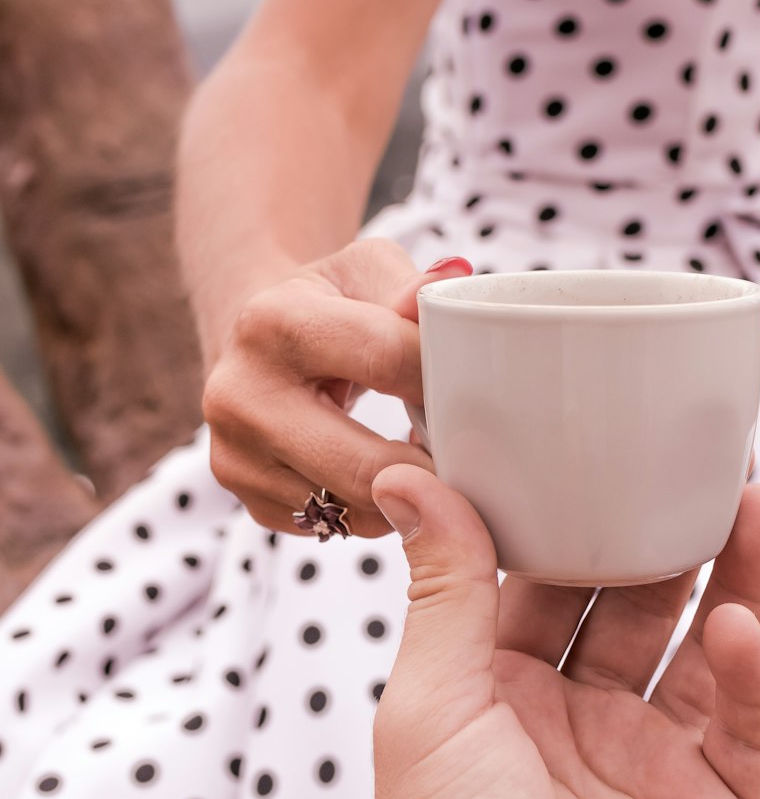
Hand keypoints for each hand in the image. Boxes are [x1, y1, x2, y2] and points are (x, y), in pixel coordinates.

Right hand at [202, 240, 471, 536]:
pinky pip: (343, 526)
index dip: (446, 379)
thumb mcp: (363, 271)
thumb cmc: (327, 304)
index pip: (387, 360)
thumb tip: (453, 286)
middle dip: (435, 463)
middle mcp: (239, 396)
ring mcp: (238, 459)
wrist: (253, 344)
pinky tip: (391, 474)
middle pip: (370, 463)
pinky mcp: (252, 503)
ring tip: (430, 456)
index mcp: (271, 323)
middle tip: (474, 451)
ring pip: (360, 508)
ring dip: (412, 493)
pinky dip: (383, 509)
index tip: (482, 390)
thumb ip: (409, 285)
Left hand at [366, 465, 759, 798]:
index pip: (556, 578)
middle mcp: (579, 715)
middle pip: (642, 605)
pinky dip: (750, 677)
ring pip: (706, 652)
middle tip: (710, 465)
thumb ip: (444, 585)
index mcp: (502, 684)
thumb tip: (412, 476)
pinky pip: (743, 729)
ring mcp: (648, 761)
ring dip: (736, 583)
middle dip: (675, 537)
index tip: (614, 448)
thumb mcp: (431, 698)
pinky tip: (740, 631)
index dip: (588, 517)